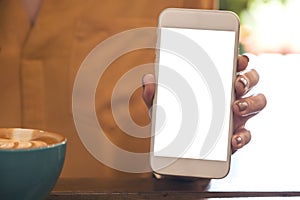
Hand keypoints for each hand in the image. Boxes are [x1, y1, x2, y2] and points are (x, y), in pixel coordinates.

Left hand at [142, 55, 266, 152]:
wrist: (175, 153)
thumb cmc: (170, 123)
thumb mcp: (159, 108)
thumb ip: (153, 94)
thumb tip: (147, 80)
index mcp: (213, 84)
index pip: (231, 66)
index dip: (240, 60)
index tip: (239, 59)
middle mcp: (228, 96)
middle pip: (250, 80)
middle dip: (248, 78)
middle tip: (236, 83)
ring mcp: (235, 117)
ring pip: (258, 103)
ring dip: (252, 102)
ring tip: (237, 107)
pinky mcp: (235, 137)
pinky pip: (247, 134)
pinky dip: (244, 136)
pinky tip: (233, 139)